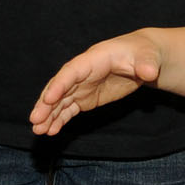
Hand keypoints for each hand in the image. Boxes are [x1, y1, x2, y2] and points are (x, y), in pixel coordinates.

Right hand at [29, 33, 164, 135]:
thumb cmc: (143, 54)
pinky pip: (69, 109)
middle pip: (59, 87)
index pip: (71, 71)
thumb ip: (146, 64)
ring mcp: (82, 85)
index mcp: (93, 58)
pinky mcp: (85, 97)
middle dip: (46, 103)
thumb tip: (149, 72)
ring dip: (48, 115)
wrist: (142, 58)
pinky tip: (51, 130)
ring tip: (38, 130)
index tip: (48, 99)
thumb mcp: (147, 57)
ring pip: (60, 100)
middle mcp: (82, 72)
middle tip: (34, 120)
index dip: (59, 84)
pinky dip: (59, 119)